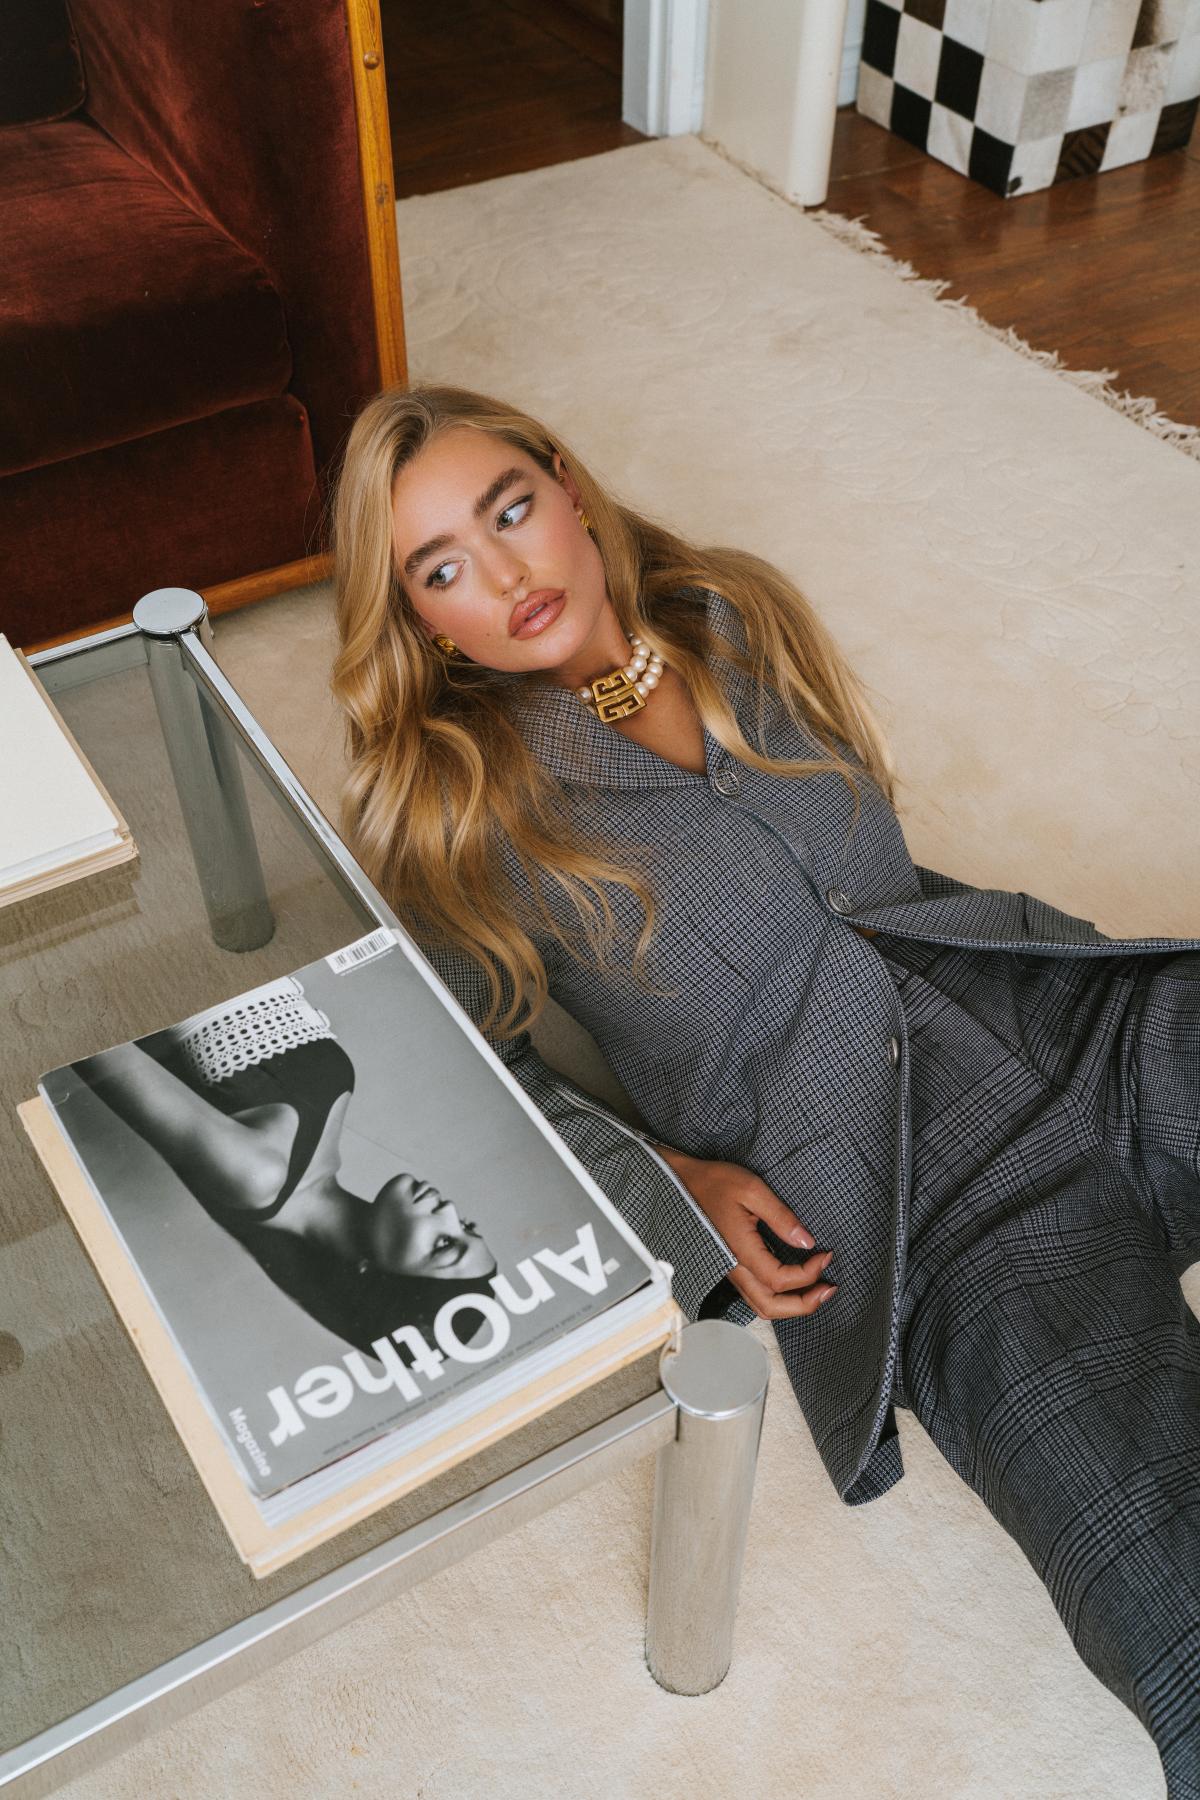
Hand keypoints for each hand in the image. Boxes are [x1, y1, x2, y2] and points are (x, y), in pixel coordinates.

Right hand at [653, 1143, 836, 1320]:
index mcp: (739, 1251)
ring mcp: (730, 1271)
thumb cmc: (714, 1183)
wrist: (682, 1183)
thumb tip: (807, 1241)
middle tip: (829, 1289)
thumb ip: (781, 1216)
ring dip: (792, 1306)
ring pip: (762, 1306)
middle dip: (805, 1304)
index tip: (826, 1255)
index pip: (781, 1280)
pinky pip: (755, 1295)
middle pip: (771, 1307)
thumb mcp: (751, 1189)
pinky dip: (778, 1298)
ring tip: (816, 1291)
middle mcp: (733, 1268)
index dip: (809, 1273)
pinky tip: (793, 1284)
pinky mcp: (730, 1267)